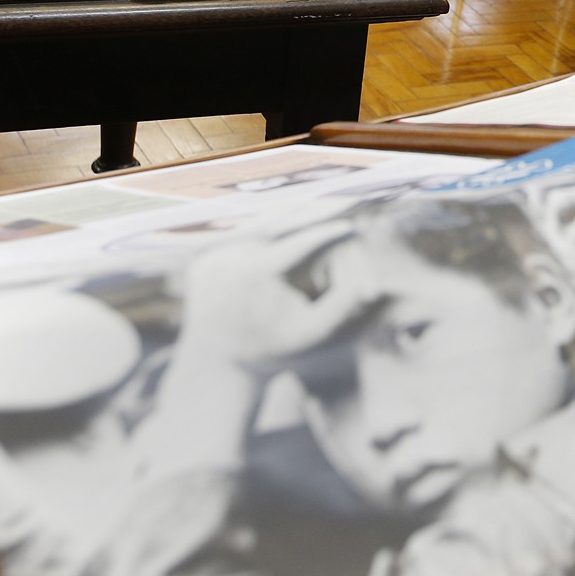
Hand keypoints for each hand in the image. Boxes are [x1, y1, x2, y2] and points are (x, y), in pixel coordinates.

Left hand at [174, 219, 380, 377]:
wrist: (218, 367)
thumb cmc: (273, 351)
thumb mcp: (310, 334)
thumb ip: (342, 309)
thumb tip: (374, 286)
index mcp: (255, 274)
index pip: (299, 243)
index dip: (327, 234)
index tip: (351, 228)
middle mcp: (228, 260)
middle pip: (279, 229)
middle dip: (308, 219)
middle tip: (337, 208)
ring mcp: (211, 259)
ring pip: (255, 233)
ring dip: (284, 223)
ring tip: (314, 214)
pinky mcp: (200, 262)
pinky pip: (236, 245)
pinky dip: (259, 238)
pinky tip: (281, 233)